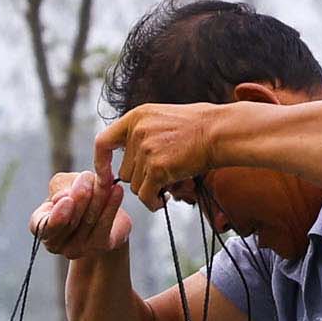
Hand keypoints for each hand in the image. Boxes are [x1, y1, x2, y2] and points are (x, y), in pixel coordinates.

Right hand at [29, 168, 131, 258]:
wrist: (105, 214)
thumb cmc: (78, 195)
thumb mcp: (64, 185)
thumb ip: (60, 186)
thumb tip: (65, 196)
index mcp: (42, 227)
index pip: (41, 225)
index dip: (56, 215)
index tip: (67, 199)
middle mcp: (58, 244)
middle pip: (69, 222)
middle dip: (79, 197)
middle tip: (88, 177)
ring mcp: (80, 248)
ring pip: (88, 220)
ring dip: (97, 196)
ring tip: (105, 178)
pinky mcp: (102, 245)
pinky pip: (106, 224)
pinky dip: (112, 205)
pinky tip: (117, 190)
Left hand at [94, 100, 232, 215]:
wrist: (219, 132)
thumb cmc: (200, 127)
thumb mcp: (164, 119)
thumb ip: (144, 133)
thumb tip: (131, 157)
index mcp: (136, 117)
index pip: (103, 143)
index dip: (101, 163)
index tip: (106, 177)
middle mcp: (137, 132)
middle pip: (124, 171)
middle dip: (140, 180)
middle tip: (159, 182)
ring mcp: (146, 150)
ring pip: (135, 185)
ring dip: (149, 191)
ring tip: (167, 188)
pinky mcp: (157, 168)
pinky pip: (146, 195)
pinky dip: (153, 203)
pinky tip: (164, 201)